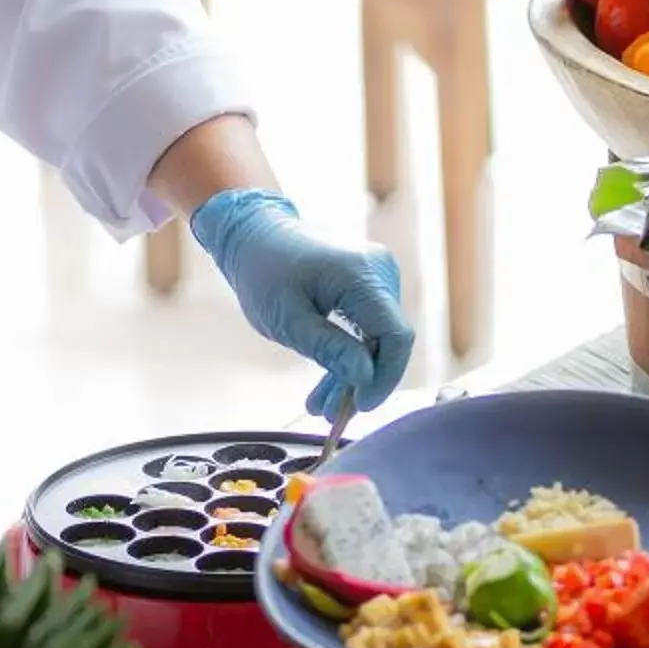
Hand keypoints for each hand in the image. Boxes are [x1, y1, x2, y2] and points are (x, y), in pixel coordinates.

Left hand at [188, 190, 415, 416]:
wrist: (253, 233)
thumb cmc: (263, 270)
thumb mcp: (287, 318)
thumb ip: (328, 348)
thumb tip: (365, 377)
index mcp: (361, 275)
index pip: (395, 335)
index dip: (384, 377)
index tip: (361, 405)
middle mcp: (379, 271)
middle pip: (386, 341)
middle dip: (361, 382)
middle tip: (331, 414)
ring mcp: (376, 276)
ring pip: (376, 339)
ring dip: (351, 374)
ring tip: (323, 407)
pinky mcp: (368, 284)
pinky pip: (366, 327)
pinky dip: (348, 355)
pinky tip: (327, 387)